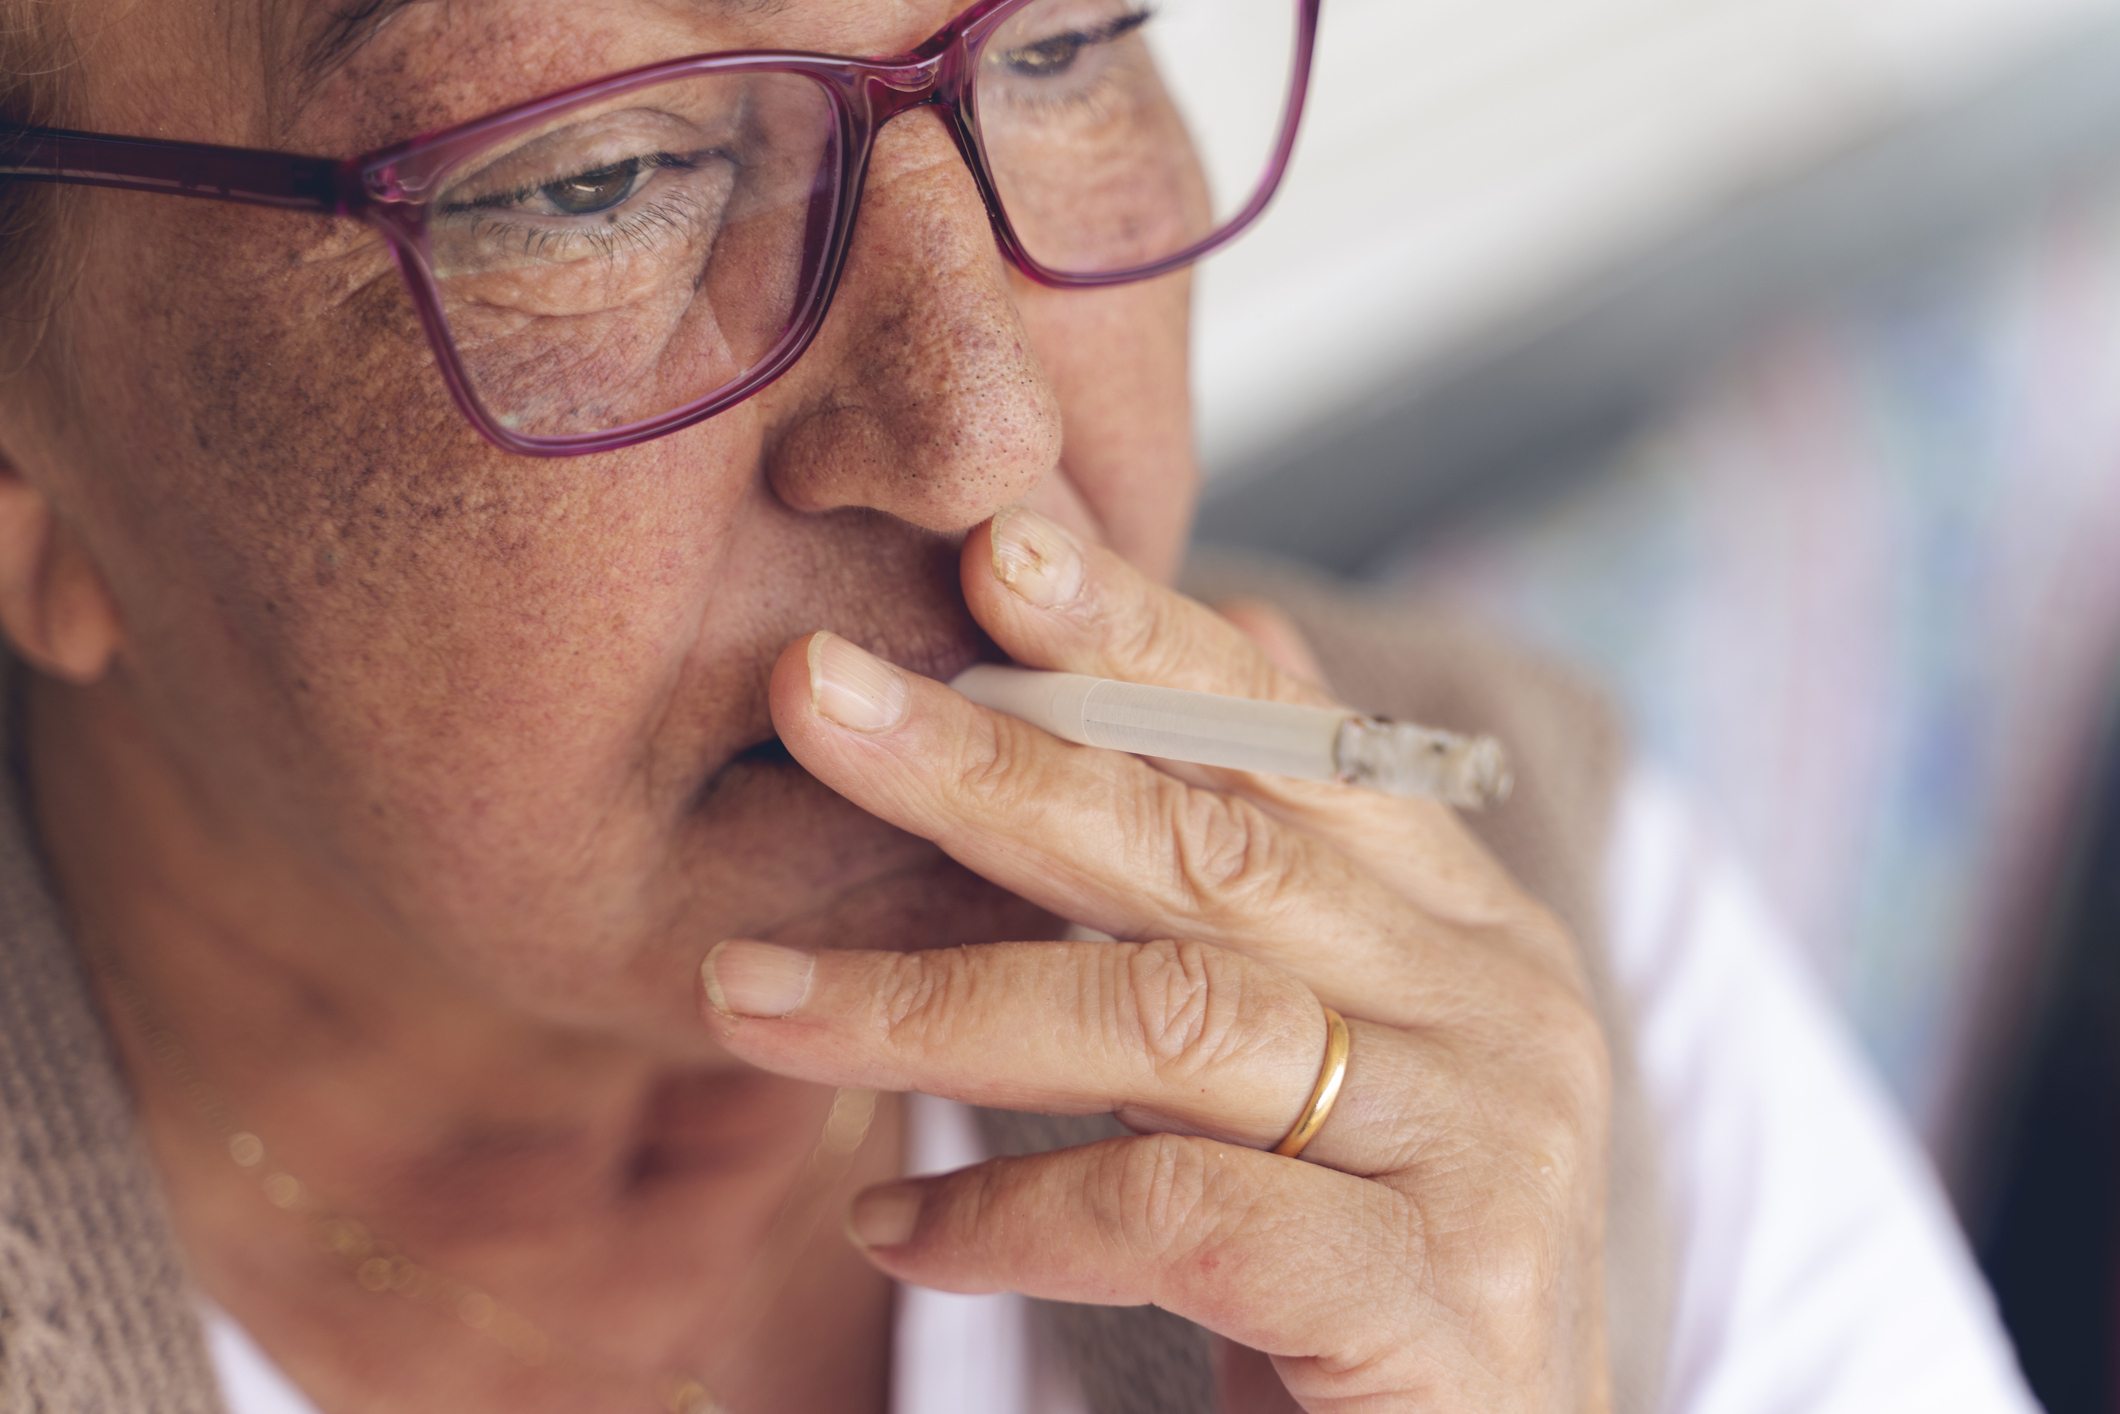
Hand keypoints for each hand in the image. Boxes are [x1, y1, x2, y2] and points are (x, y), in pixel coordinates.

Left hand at [702, 507, 1612, 1412]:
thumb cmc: (1375, 1278)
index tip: (985, 554)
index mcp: (1467, 927)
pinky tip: (892, 1226)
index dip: (1138, 643)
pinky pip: (1181, 1210)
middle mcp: (1500, 1009)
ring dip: (932, 1000)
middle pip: (1212, 848)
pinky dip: (1013, 1209)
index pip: (1286, 745)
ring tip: (749, 992)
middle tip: (811, 692)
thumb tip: (1256, 629)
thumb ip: (1291, 867)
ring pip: (1171, 1014)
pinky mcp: (1441, 1302)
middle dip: (993, 765)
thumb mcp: (1338, 1053)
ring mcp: (1487, 1149)